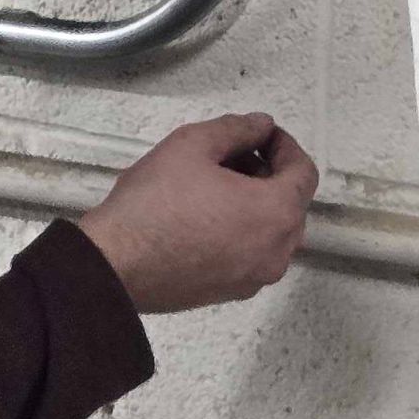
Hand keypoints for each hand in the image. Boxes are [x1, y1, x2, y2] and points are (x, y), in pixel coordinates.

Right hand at [76, 114, 319, 312]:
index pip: (304, 172)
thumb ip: (236, 129)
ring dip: (256, 203)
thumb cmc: (155, 201)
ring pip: (272, 231)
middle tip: (231, 155)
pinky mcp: (232, 293)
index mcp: (276, 213)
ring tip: (215, 185)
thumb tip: (262, 124)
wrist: (115, 266)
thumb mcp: (191, 145)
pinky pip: (252, 254)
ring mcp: (256, 278)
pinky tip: (205, 218)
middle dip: (269, 173)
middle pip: (291, 203)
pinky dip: (243, 231)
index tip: (259, 133)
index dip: (285, 145)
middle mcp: (277, 251)